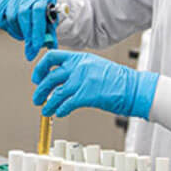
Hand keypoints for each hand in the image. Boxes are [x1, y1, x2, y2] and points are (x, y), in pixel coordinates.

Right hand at [0, 0, 56, 60]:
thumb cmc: (41, 6)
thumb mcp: (49, 15)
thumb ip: (49, 31)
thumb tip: (50, 46)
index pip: (38, 12)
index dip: (37, 30)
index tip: (36, 47)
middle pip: (22, 15)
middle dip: (26, 35)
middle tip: (29, 47)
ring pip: (10, 18)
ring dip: (16, 32)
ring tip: (22, 34)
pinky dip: (5, 26)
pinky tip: (12, 26)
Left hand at [31, 50, 158, 118]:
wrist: (134, 88)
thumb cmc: (118, 80)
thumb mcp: (95, 66)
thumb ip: (78, 70)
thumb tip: (62, 80)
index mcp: (80, 57)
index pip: (51, 57)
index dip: (40, 68)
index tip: (36, 77)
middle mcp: (78, 67)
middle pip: (50, 77)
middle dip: (40, 90)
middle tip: (37, 98)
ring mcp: (82, 81)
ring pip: (56, 93)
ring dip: (48, 103)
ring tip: (45, 110)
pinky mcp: (86, 95)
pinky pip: (66, 104)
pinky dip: (60, 110)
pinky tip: (58, 113)